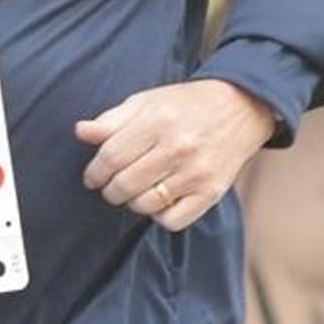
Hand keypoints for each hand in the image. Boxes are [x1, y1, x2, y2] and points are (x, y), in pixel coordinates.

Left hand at [74, 78, 281, 232]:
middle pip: (124, 185)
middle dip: (109, 190)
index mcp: (158, 121)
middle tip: (112, 185)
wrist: (242, 107)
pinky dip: (159, 216)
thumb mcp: (146, 102)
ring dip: (131, 202)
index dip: (94, 172)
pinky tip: (159, 200)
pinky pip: (172, 220)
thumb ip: (111, 120)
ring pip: (144, 205)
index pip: (110, 158)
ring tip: (135, 190)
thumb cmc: (186, 105)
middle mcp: (178, 148)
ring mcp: (197, 172)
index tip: (93, 176)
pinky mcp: (211, 192)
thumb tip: (81, 132)